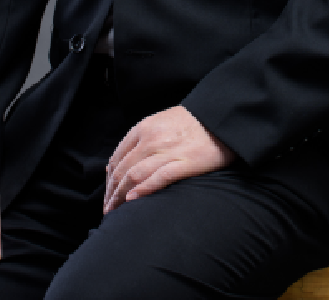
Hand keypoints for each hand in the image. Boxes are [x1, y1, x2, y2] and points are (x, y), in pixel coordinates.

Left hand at [103, 105, 234, 213]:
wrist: (221, 117)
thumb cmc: (192, 121)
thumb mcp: (161, 121)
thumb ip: (142, 138)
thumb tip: (123, 160)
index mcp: (145, 127)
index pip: (118, 156)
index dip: (109, 177)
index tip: (108, 191)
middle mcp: (152, 138)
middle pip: (123, 169)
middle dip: (112, 191)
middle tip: (108, 208)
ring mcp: (168, 150)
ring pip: (135, 175)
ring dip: (121, 196)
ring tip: (115, 211)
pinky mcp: (185, 162)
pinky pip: (159, 177)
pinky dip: (143, 189)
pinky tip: (133, 200)